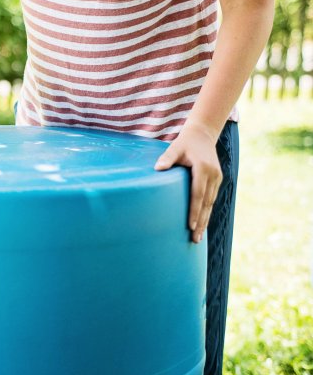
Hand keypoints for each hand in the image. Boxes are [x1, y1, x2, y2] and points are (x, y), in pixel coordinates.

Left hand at [154, 121, 222, 243]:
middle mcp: (213, 175)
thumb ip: (167, 158)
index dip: (194, 211)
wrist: (202, 135)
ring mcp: (217, 178)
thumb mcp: (175, 147)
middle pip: (206, 204)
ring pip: (211, 204)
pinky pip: (211, 199)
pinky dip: (206, 212)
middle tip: (195, 240)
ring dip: (205, 221)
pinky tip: (201, 224)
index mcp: (204, 169)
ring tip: (198, 237)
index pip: (198, 194)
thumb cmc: (185, 142)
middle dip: (201, 223)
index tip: (190, 226)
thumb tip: (157, 168)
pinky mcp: (217, 180)